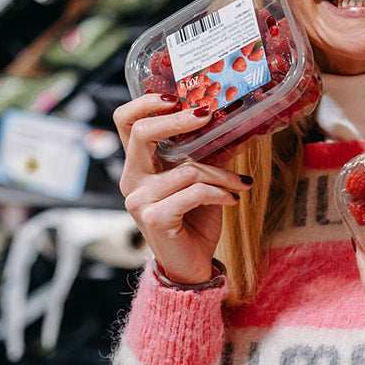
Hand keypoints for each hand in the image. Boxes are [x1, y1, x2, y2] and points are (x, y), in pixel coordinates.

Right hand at [113, 94, 249, 284]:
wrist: (191, 266)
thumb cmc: (194, 222)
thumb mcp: (199, 181)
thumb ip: (204, 153)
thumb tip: (229, 120)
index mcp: (138, 166)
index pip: (125, 121)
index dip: (145, 103)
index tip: (175, 98)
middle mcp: (132, 180)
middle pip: (143, 132)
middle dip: (180, 120)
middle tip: (208, 115)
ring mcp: (139, 200)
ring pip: (187, 168)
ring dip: (222, 174)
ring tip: (239, 184)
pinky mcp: (155, 218)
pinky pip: (195, 192)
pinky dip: (220, 193)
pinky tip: (233, 200)